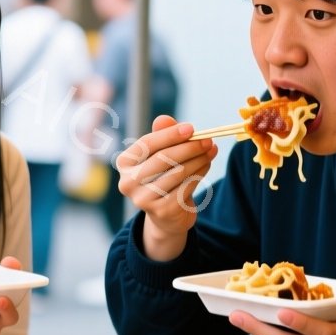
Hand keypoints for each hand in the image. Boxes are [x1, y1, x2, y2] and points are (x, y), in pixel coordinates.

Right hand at [115, 116, 216, 260]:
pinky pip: (186, 187)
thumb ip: (163, 135)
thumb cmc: (163, 176)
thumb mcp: (161, 154)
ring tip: (211, 151)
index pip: (147, 144)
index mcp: (124, 163)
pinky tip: (206, 165)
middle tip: (208, 140)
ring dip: (198, 159)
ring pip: (177, 172)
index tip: (191, 128)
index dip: (169, 134)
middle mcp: (128, 182)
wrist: (167, 215)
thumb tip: (164, 119)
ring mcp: (143, 199)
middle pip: (163, 158)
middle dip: (189, 147)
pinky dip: (200, 173)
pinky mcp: (161, 211)